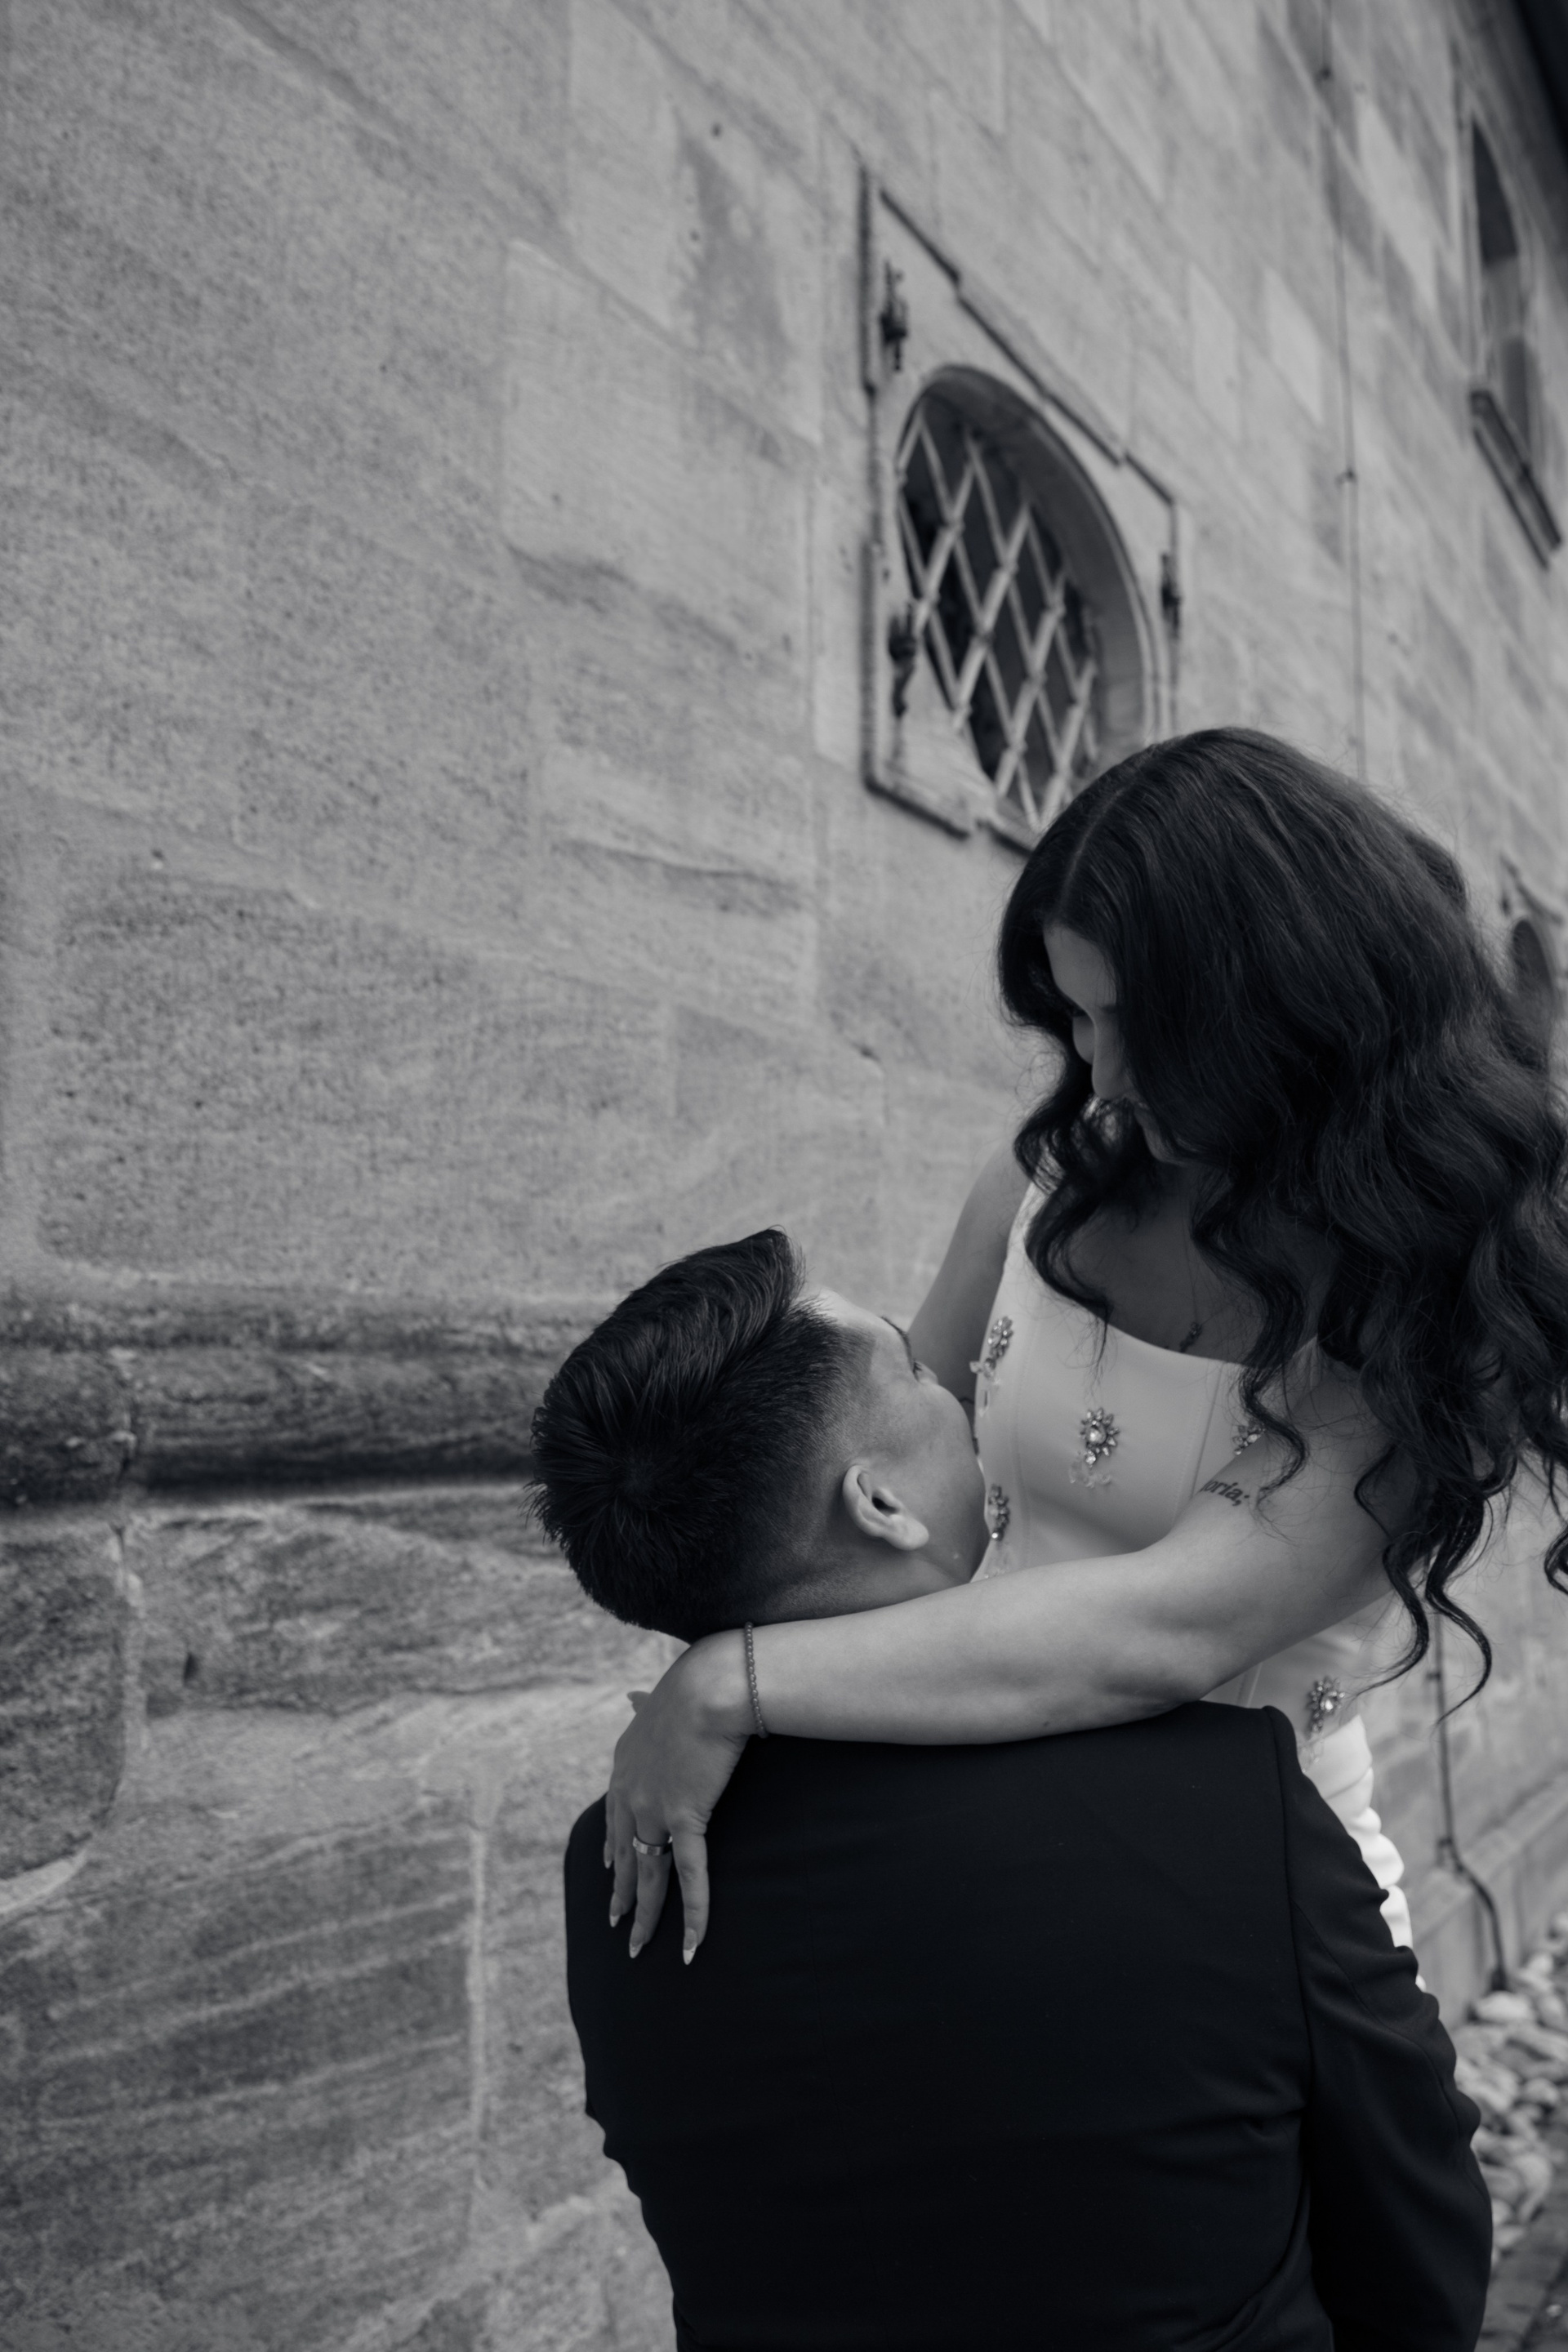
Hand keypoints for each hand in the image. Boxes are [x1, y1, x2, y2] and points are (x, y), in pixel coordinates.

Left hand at [605, 1631, 750, 1961]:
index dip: (610, 1844)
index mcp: (624, 1763)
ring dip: (643, 1914)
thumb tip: (631, 1696)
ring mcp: (652, 1808)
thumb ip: (644, 1706)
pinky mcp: (682, 1817)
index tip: (608, 1865)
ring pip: (647, 1873)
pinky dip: (693, 1913)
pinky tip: (691, 1944)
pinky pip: (689, 1876)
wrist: (709, 1685)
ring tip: (636, 1946)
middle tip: (615, 1920)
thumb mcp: (658, 1697)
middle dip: (620, 1889)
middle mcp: (629, 1790)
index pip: (612, 1814)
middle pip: (623, 1852)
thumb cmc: (694, 1684)